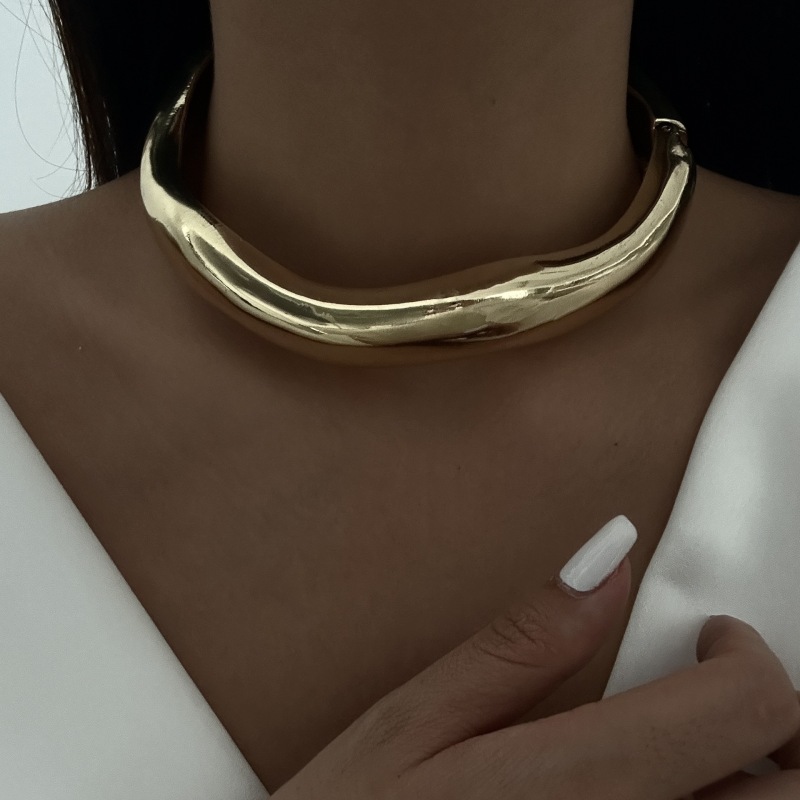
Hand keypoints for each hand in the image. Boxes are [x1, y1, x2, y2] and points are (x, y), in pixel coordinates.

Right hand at [273, 542, 798, 798]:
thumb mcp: (415, 719)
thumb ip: (523, 641)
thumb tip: (604, 563)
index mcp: (580, 787)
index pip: (741, 708)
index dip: (746, 652)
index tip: (712, 634)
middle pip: (794, 795)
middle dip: (784, 729)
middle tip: (733, 695)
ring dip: (763, 781)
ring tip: (705, 747)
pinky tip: (664, 793)